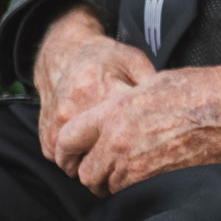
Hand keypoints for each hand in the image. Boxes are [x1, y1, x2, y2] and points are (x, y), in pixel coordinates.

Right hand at [32, 5, 156, 169]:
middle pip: (102, 153)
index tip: (152, 144)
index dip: (141, 142)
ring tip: (112, 150)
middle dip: (119, 157)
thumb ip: (151, 86)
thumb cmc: (106, 59)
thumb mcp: (135, 62)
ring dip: (98, 161)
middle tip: (134, 153)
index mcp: (99, 92)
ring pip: (82, 164)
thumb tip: (174, 110)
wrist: (65, 56)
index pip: (123, 131)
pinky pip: (66, 162)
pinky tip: (94, 146)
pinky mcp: (46, 139)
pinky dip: (80, 160)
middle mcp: (73, 112)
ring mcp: (56, 128)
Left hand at [56, 62, 220, 194]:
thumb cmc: (207, 88)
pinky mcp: (158, 181)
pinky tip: (152, 173)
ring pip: (108, 186)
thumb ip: (128, 102)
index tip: (72, 153)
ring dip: (115, 181)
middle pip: (86, 171)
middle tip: (106, 166)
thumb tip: (118, 111)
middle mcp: (119, 141)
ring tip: (133, 168)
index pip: (68, 138)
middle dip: (93, 170)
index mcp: (116, 111)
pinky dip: (135, 187)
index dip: (68, 148)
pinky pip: (132, 192)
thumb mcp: (158, 81)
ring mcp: (138, 165)